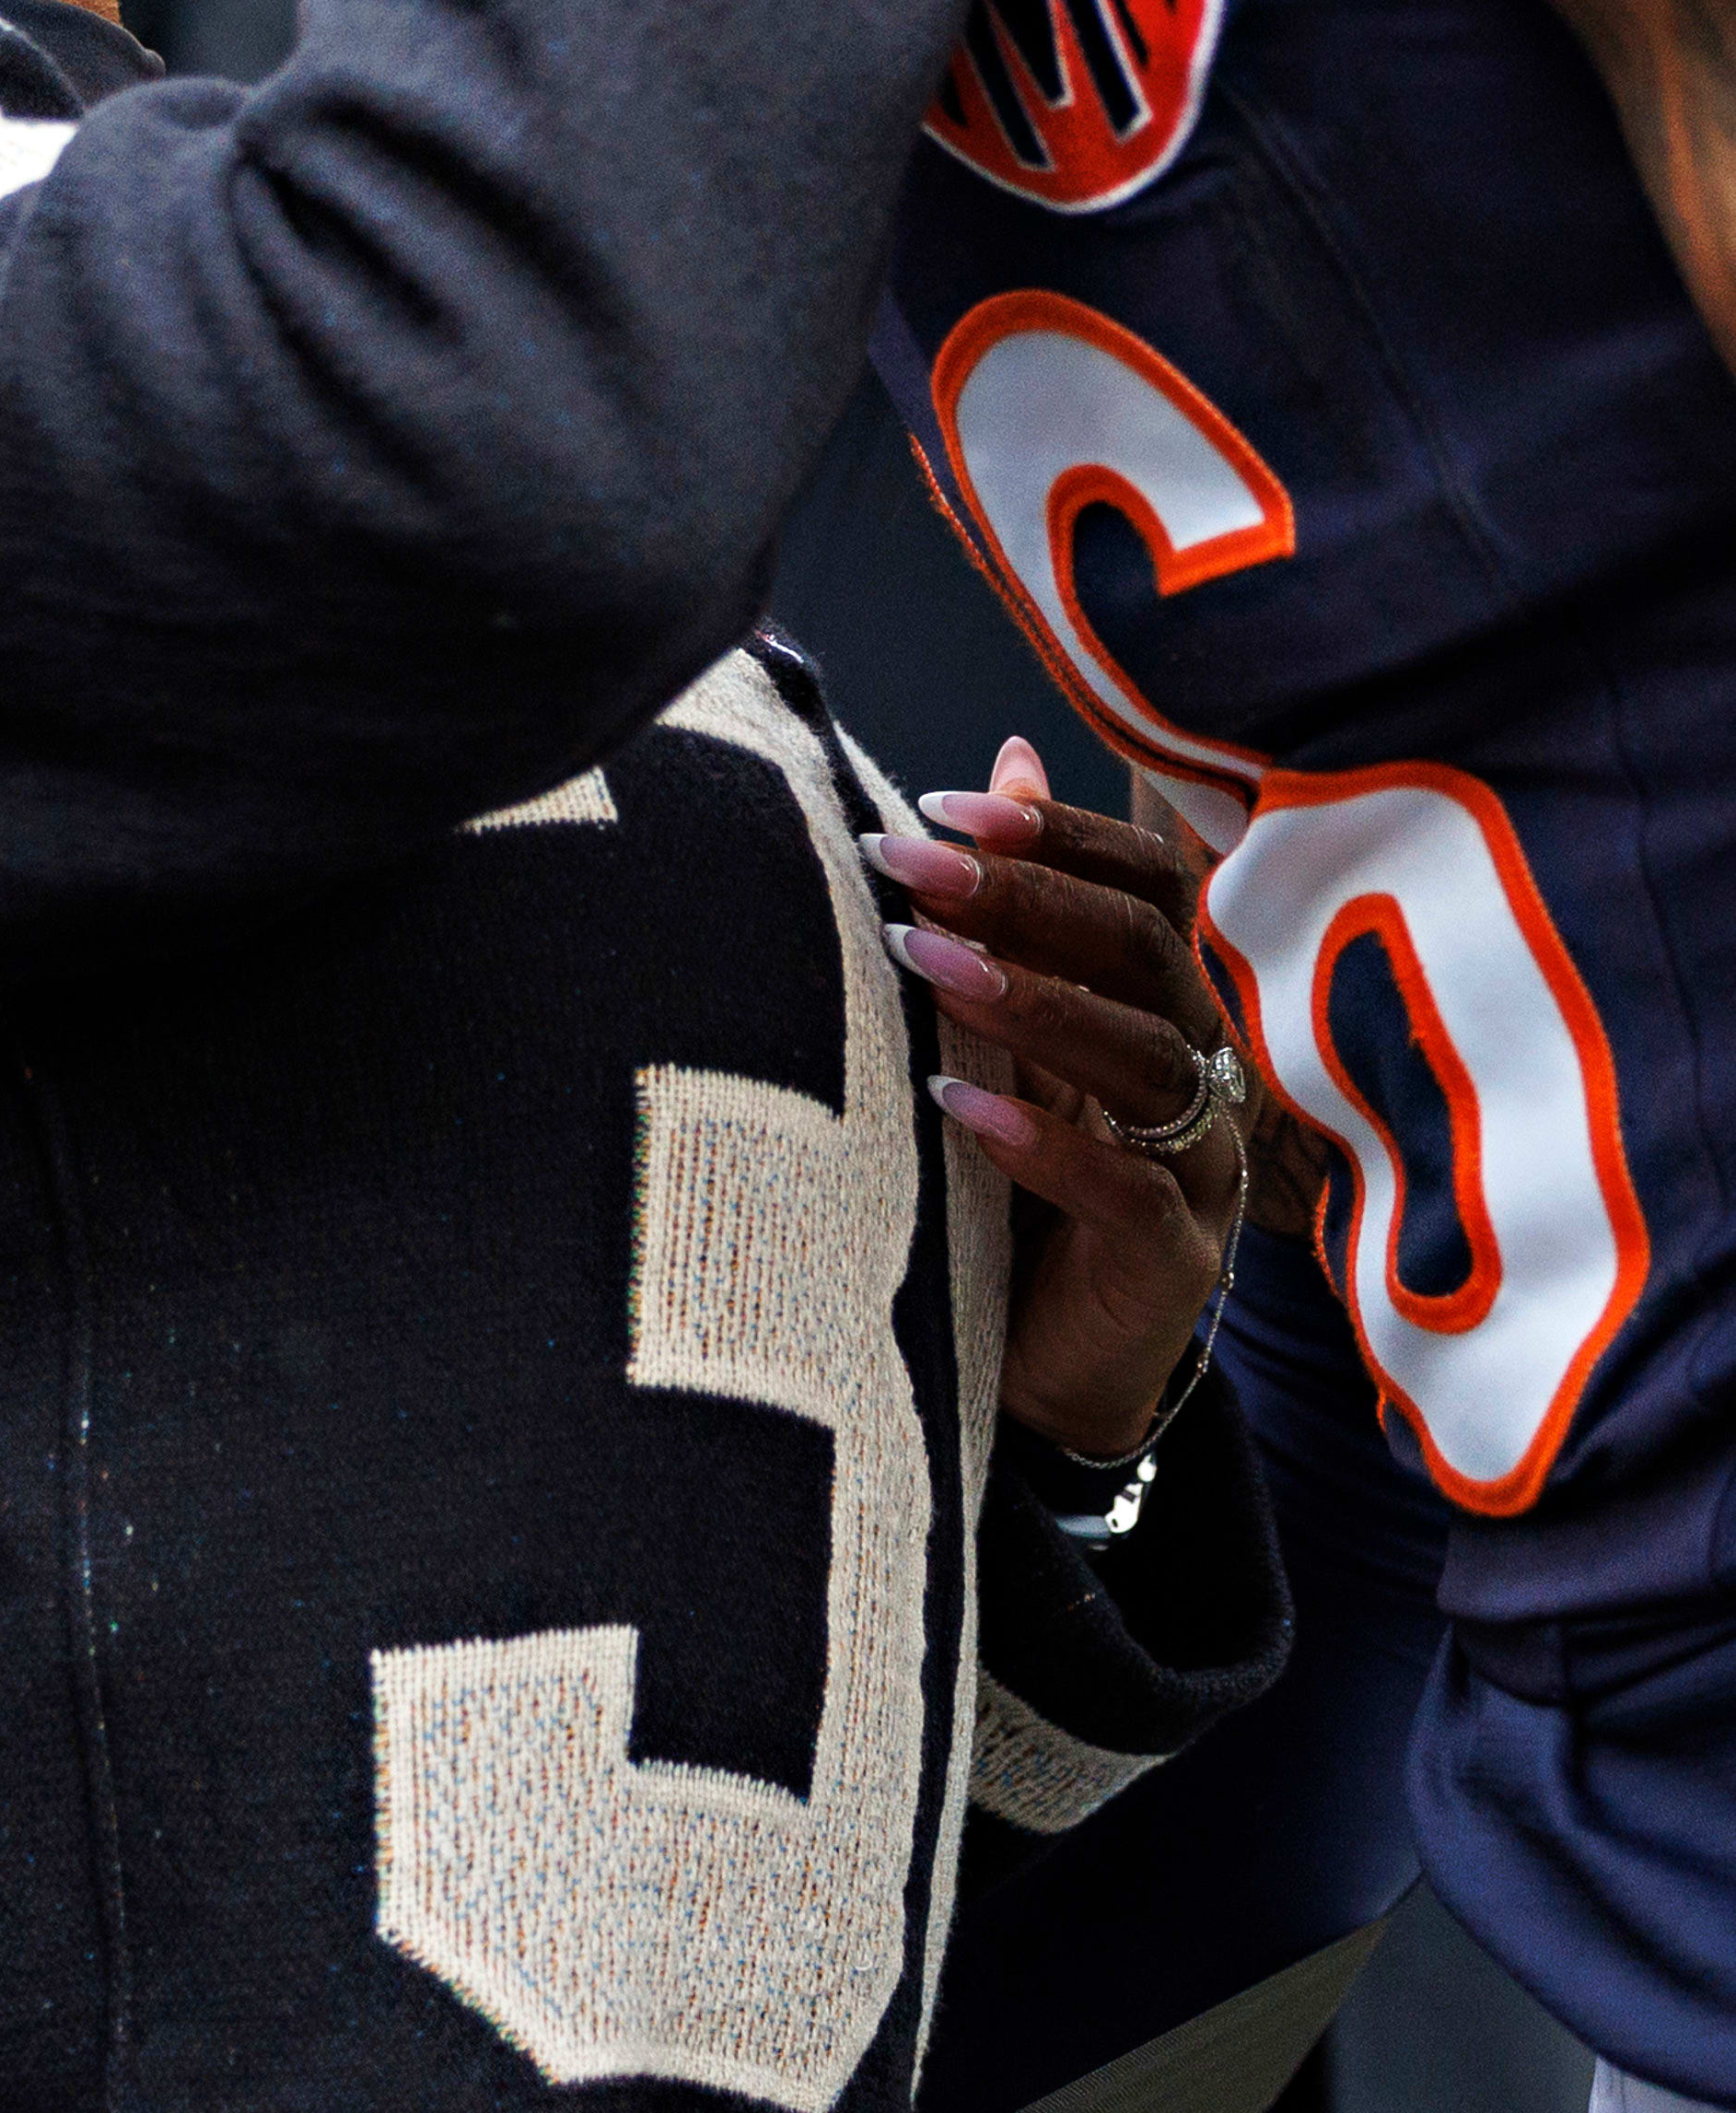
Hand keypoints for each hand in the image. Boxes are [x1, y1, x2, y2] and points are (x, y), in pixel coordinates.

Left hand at [864, 736, 1251, 1461]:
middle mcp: (1202, 1069)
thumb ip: (1017, 909)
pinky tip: (958, 1107)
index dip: (1059, 835)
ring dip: (1029, 1000)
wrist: (1039, 1357)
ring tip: (924, 965)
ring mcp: (1201, 1166)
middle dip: (1025, 897)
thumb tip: (1004, 755)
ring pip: (1146, 1059)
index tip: (942, 806)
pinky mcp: (1177, 1259)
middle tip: (910, 866)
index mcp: (1166, 1002)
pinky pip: (1127, 1190)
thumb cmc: (1023, 1173)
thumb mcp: (1009, 1030)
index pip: (1149, 886)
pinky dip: (1042, 1141)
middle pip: (1145, 953)